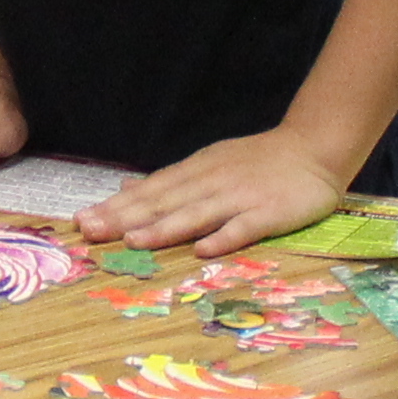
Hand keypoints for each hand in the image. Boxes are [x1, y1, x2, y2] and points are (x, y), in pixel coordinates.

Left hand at [85, 128, 343, 254]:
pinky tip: (203, 251)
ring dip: (164, 228)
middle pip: (164, 202)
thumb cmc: (257, 162)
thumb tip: (125, 189)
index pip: (149, 191)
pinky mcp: (270, 212)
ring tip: (133, 241)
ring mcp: (240, 197)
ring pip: (197, 213)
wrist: (315, 147)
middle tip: (90, 231)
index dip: (116, 206)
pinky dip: (224, 238)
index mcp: (195, 172)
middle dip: (125, 217)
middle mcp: (211, 182)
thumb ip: (169, 182)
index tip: (83, 220)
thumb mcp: (208, 164)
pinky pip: (244, 226)